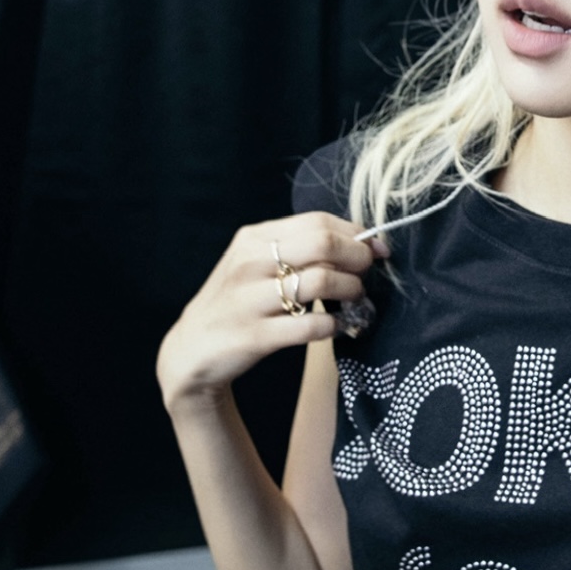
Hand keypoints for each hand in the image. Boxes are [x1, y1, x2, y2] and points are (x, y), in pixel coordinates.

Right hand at [156, 213, 385, 412]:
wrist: (193, 348)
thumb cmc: (238, 301)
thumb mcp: (256, 264)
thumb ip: (297, 249)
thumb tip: (358, 243)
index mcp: (254, 239)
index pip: (317, 221)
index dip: (355, 233)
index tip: (376, 248)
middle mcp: (250, 263)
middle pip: (322, 244)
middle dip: (357, 258)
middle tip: (366, 273)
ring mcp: (250, 299)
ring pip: (321, 281)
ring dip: (351, 290)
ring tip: (354, 299)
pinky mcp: (256, 335)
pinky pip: (312, 326)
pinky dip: (335, 326)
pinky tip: (339, 327)